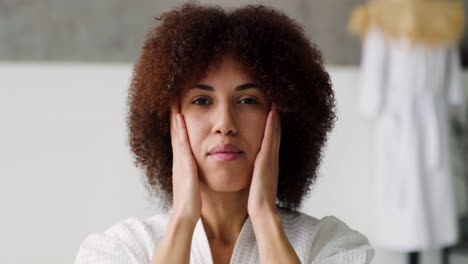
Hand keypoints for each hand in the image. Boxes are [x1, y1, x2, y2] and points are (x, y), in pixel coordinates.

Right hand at [169, 97, 201, 224]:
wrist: (185, 215)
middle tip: (172, 97)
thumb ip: (193, 174)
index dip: (177, 123)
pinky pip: (181, 142)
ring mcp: (179, 160)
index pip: (179, 138)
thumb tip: (195, 170)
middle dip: (173, 114)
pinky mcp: (184, 164)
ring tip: (173, 100)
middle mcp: (178, 159)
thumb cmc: (191, 202)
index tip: (178, 107)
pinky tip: (180, 116)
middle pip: (174, 132)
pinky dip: (179, 129)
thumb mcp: (192, 184)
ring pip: (176, 133)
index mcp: (182, 163)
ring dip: (174, 116)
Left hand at [247, 104, 280, 218]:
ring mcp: (271, 159)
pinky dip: (272, 126)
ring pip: (274, 133)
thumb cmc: (256, 200)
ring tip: (276, 101)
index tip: (271, 111)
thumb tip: (251, 169)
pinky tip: (272, 113)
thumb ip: (254, 174)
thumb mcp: (256, 183)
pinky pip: (270, 140)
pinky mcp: (267, 161)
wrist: (262, 212)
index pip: (270, 140)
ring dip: (275, 117)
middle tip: (277, 101)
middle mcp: (272, 159)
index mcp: (268, 163)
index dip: (272, 125)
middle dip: (275, 118)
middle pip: (275, 133)